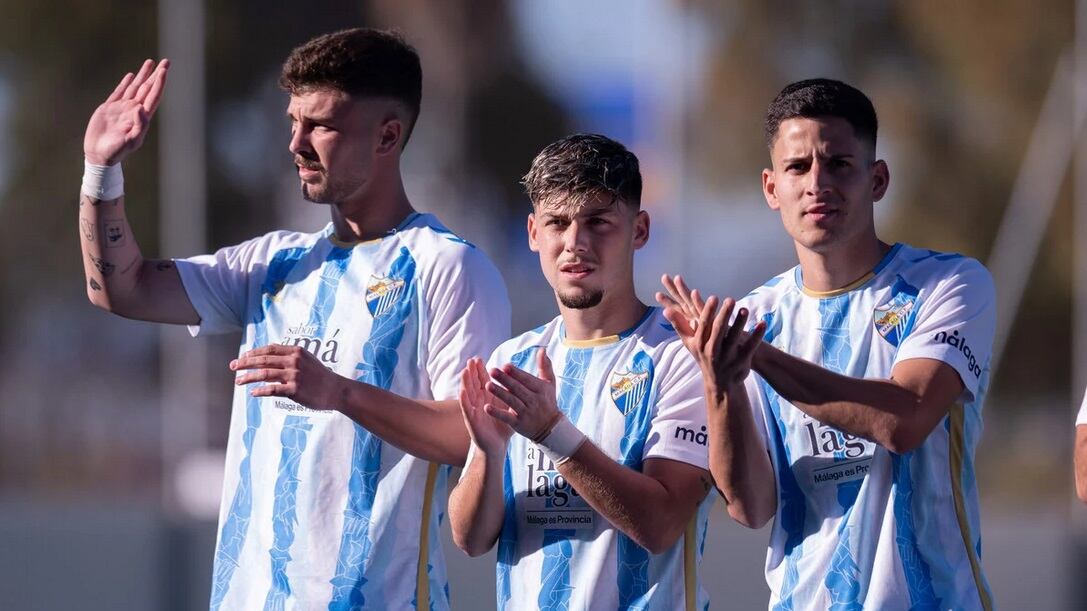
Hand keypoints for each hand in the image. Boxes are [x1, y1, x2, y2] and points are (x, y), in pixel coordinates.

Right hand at [84, 59, 168, 165]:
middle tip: (166, 62)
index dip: (159, 83)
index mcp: (141, 117)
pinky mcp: (109, 108)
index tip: (164, 70)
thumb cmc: (116, 151)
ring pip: (135, 87)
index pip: (153, 96)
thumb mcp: (131, 140)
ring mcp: (122, 108)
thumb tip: (140, 107)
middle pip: (148, 88)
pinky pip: (119, 92)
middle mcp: (134, 110)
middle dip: (157, 75)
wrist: (99, 155)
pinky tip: (132, 75)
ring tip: (150, 62)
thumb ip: (138, 125)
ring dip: (143, 75)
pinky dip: (126, 83)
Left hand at [231, 344, 344, 409]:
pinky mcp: (294, 390)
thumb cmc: (320, 375)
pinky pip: (272, 390)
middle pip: (263, 360)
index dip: (254, 352)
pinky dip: (260, 391)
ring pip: (264, 374)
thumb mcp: (307, 359)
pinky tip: (253, 393)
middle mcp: (294, 361)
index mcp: (296, 351)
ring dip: (248, 377)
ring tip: (238, 381)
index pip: (269, 349)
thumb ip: (289, 356)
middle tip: (233, 367)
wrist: (336, 390)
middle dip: (245, 363)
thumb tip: (269, 354)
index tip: (243, 357)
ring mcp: (294, 375)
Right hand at [458, 357, 513, 453]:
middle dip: (472, 372)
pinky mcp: (471, 420)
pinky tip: (463, 392)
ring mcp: (473, 410)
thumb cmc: (503, 425)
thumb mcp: (509, 406)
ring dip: (465, 382)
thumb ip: (512, 393)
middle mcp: (478, 401)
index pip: (482, 380)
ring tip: (465, 371)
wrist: (497, 444)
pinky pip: (467, 409)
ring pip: (468, 393)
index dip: (480, 370)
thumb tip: (520, 380)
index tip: (479, 358)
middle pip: (473, 383)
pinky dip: (464, 400)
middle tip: (471, 360)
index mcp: (487, 397)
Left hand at [485, 349, 562, 440]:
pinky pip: (507, 418)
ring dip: (500, 393)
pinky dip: (497, 413)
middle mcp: (534, 400)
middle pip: (518, 389)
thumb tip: (542, 349)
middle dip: (505, 380)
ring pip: (512, 401)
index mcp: (540, 389)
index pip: (527, 379)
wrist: (551, 428)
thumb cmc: (548, 401)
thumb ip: (545, 366)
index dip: (516, 373)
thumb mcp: (550, 383)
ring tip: (487, 385)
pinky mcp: (519, 424)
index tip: (505, 365)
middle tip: (492, 370)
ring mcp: (526, 413)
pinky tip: (486, 407)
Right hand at [656, 274, 765, 394]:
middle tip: (730, 300)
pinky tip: (762, 323)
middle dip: (724, 315)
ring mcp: (728, 357)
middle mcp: (713, 350)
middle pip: (719, 330)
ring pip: (734, 338)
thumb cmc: (704, 358)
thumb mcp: (690, 344)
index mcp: (700, 344)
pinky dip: (757, 335)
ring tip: (744, 309)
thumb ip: (679, 325)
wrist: (720, 384)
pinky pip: (751, 347)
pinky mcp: (742, 362)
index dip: (709, 312)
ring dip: (740, 323)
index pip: (704, 325)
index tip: (713, 298)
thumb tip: (665, 311)